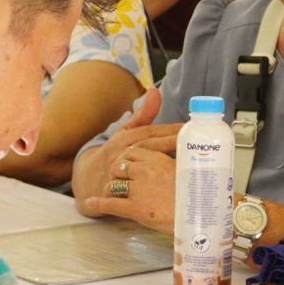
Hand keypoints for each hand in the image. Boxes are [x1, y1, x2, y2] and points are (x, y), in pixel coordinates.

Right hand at [78, 88, 181, 233]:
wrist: (88, 181)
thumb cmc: (113, 154)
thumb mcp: (124, 133)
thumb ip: (143, 114)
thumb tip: (155, 90)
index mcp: (123, 139)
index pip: (150, 132)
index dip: (170, 130)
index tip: (189, 127)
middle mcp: (119, 154)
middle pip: (148, 147)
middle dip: (172, 144)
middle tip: (194, 143)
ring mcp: (118, 174)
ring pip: (142, 168)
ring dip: (164, 166)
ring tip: (188, 165)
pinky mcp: (118, 194)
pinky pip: (137, 192)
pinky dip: (153, 190)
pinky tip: (172, 189)